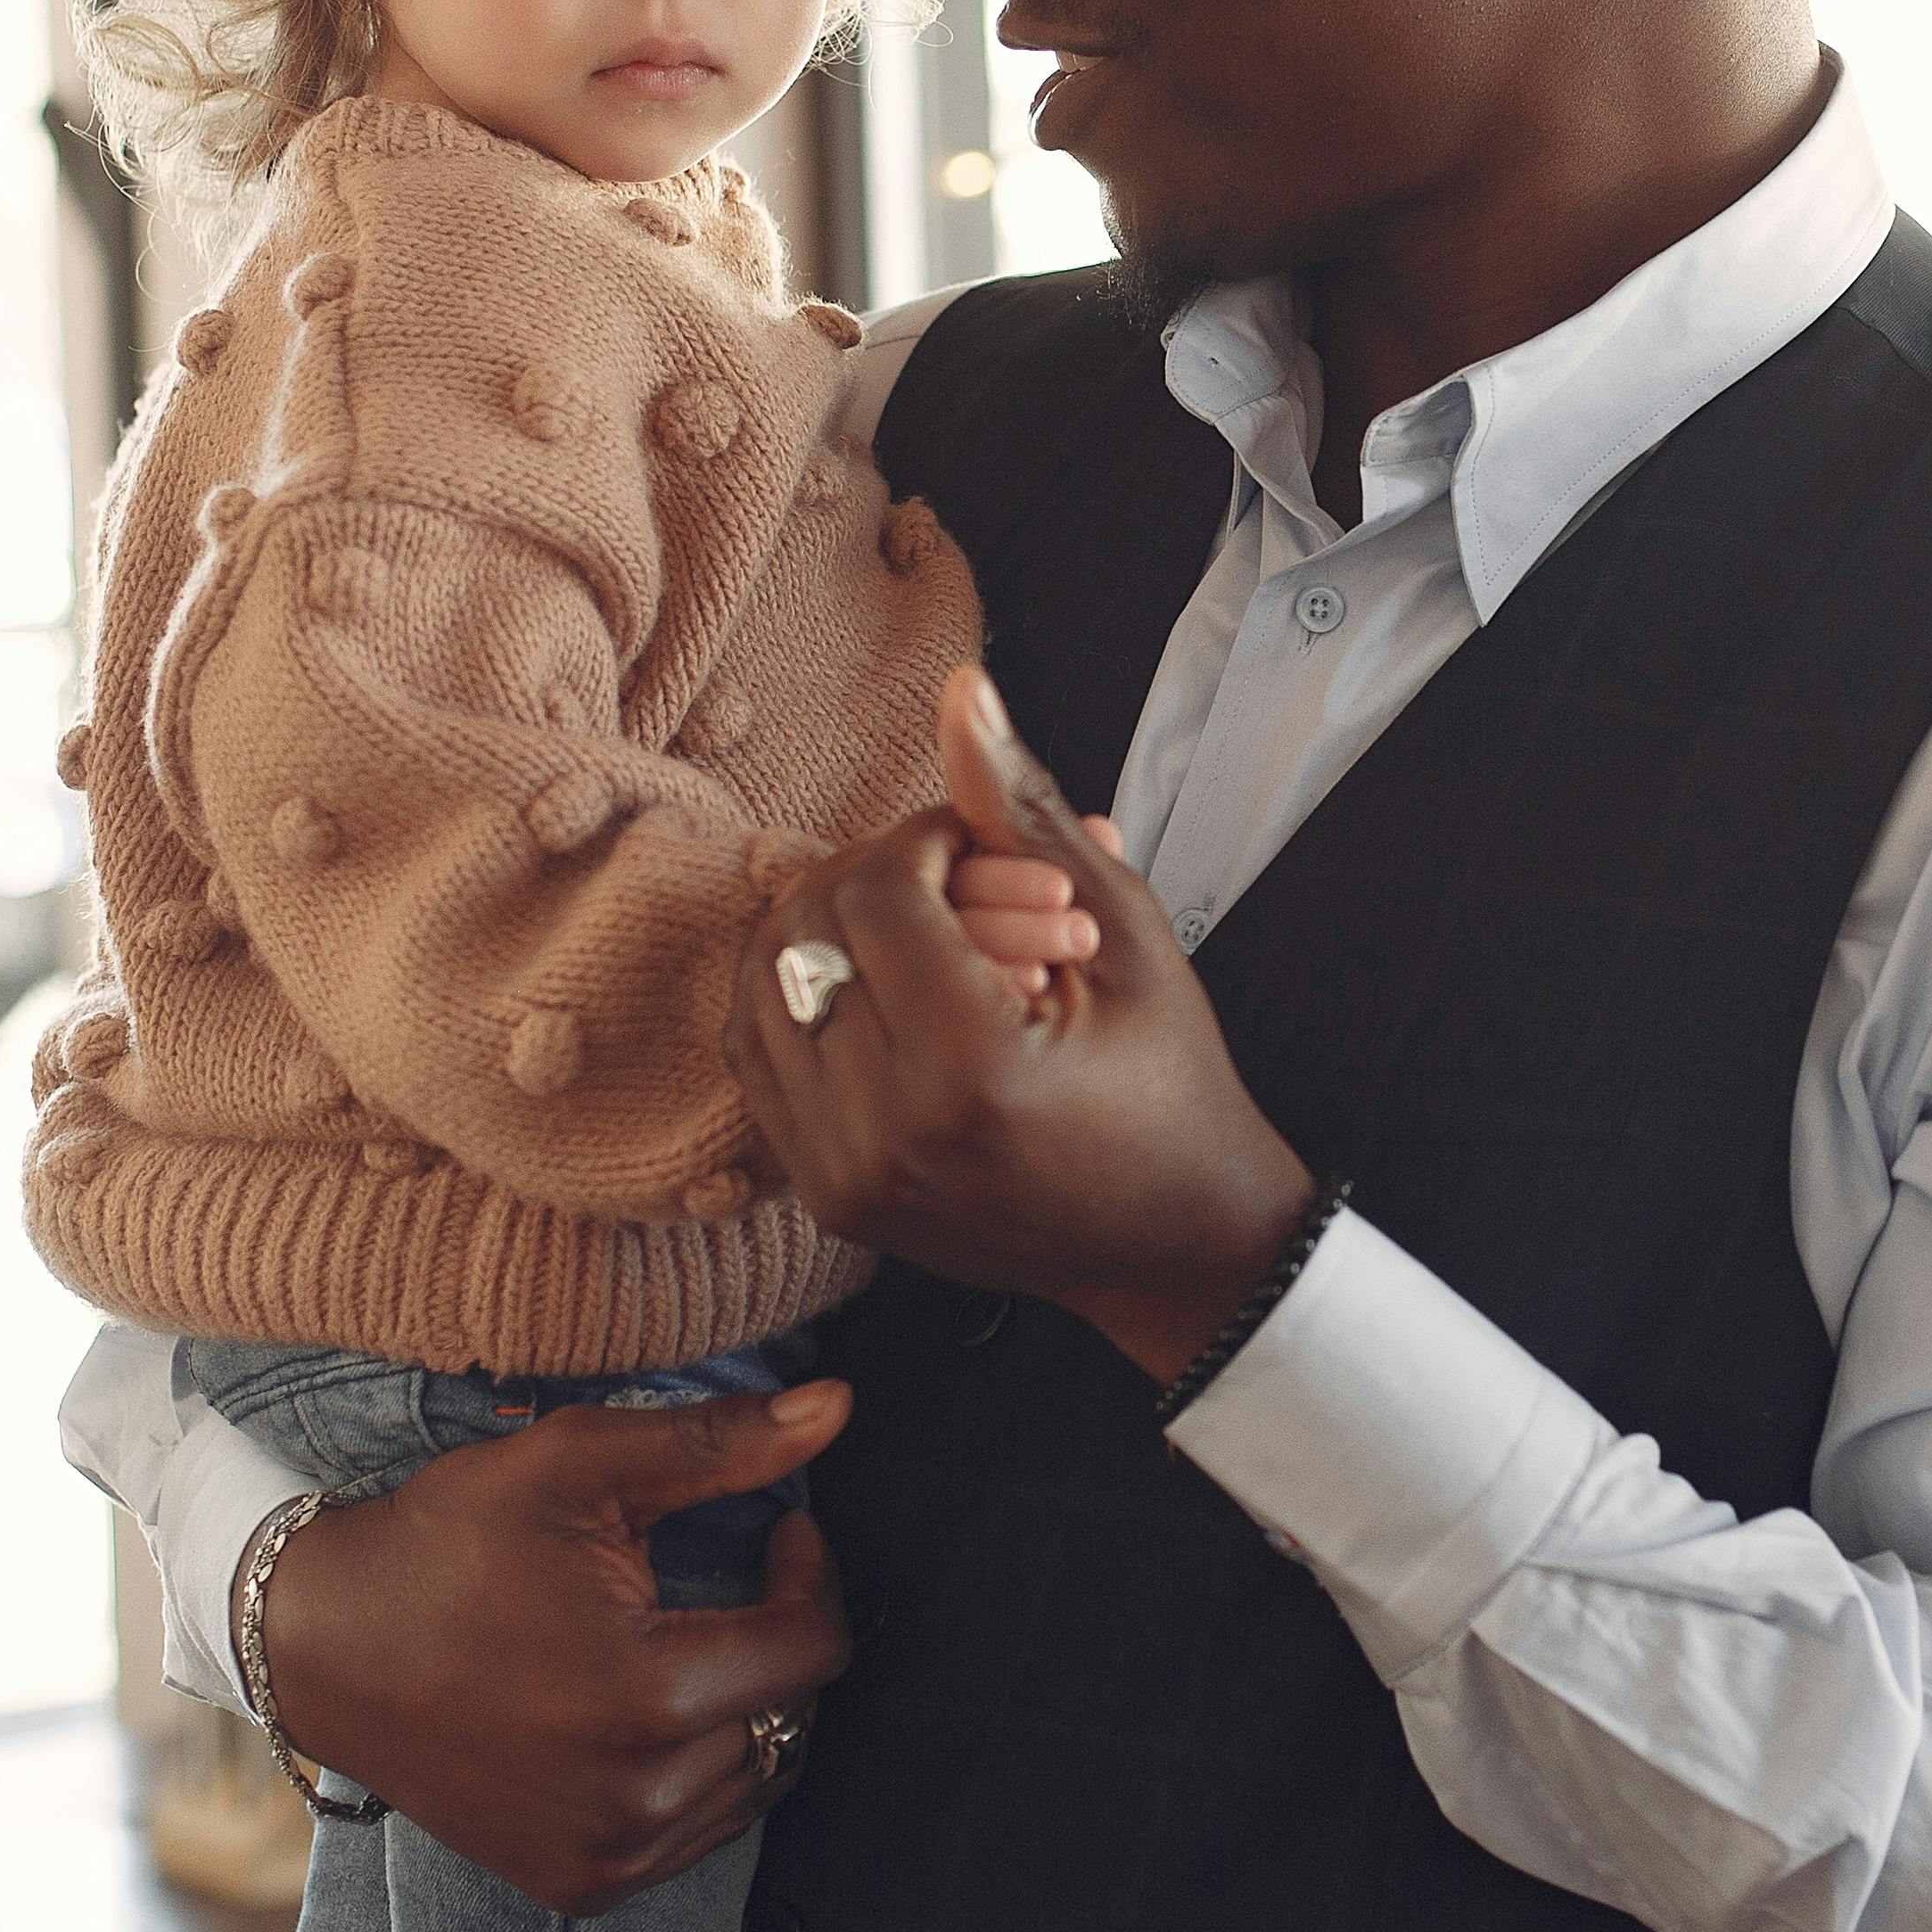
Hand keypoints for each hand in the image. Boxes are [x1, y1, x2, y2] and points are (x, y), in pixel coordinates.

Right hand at [249, 1383, 849, 1914]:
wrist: (321, 1645)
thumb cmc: (446, 1542)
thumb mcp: (576, 1466)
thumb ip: (718, 1444)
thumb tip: (840, 1408)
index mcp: (649, 1696)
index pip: (813, 1647)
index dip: (812, 1572)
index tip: (783, 1530)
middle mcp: (638, 1798)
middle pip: (793, 1715)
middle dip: (778, 1638)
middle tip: (731, 1581)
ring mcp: (608, 1856)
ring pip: (755, 1780)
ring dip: (748, 1708)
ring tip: (688, 1640)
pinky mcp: (580, 1886)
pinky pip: (696, 1831)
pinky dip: (697, 1771)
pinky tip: (646, 1712)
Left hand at [724, 667, 1310, 1381]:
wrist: (1173, 1244)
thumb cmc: (1169, 1082)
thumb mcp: (1126, 935)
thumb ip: (1025, 814)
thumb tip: (960, 687)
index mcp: (973, 1071)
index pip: (874, 891)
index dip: (922, 839)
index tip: (981, 851)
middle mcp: (888, 1134)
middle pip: (802, 933)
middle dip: (869, 879)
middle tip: (949, 885)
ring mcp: (845, 1177)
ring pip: (757, 992)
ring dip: (822, 935)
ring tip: (912, 932)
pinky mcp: (827, 1198)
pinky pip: (758, 1061)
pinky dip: (798, 1002)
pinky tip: (874, 985)